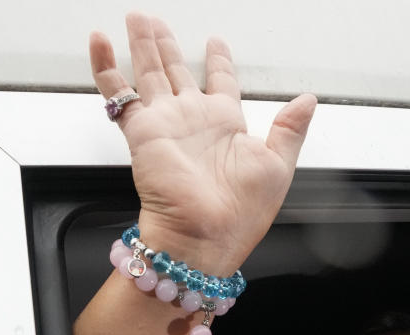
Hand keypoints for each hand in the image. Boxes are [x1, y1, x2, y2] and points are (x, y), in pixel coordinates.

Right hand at [89, 13, 316, 274]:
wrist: (205, 238)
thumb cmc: (242, 213)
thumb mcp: (279, 165)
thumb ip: (290, 128)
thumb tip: (308, 100)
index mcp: (227, 126)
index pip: (220, 83)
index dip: (218, 61)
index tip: (215, 43)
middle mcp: (194, 121)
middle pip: (177, 70)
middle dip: (167, 45)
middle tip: (155, 20)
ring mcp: (166, 124)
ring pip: (149, 73)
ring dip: (141, 45)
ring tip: (135, 19)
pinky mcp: (142, 132)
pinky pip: (119, 94)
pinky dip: (106, 68)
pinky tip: (100, 42)